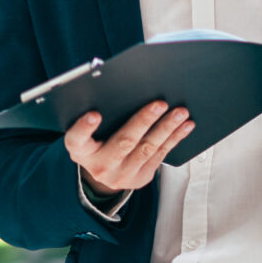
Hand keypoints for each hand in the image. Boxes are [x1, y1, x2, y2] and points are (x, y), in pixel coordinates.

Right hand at [65, 100, 192, 195]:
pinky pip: (161, 154)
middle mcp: (100, 165)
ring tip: (180, 113)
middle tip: (159, 104)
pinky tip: (185, 126)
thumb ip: (95, 118)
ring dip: (167, 128)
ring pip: (147, 148)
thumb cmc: (96, 144)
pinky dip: (175, 138)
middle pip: (123, 142)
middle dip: (144, 121)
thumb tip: (116, 85)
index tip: (93, 115)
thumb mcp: (87, 135)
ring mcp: (122, 174)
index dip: (83, 128)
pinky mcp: (141, 177)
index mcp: (81, 151)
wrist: (105, 174)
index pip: (76, 140)